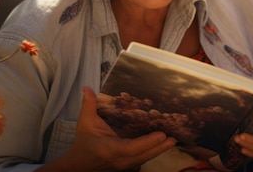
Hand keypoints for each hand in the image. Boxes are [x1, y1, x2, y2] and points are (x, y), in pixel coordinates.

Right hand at [42, 86, 176, 171]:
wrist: (78, 166)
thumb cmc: (83, 144)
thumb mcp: (85, 123)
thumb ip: (88, 105)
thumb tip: (87, 88)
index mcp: (111, 149)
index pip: (132, 147)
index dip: (148, 142)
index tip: (162, 134)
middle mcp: (120, 160)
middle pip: (144, 155)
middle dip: (160, 147)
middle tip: (174, 137)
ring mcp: (124, 165)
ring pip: (145, 159)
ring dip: (159, 150)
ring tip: (172, 140)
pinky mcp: (126, 166)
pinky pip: (142, 159)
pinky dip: (152, 152)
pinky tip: (161, 145)